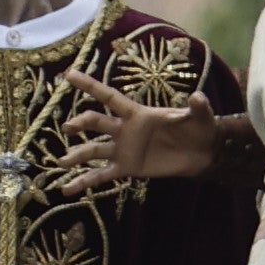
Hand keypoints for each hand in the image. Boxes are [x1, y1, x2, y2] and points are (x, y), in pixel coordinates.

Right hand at [54, 76, 234, 197]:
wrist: (202, 153)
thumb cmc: (199, 128)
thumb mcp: (200, 117)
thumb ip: (197, 107)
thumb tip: (197, 97)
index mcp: (137, 113)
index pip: (109, 97)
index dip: (90, 85)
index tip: (69, 74)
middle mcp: (125, 129)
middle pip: (97, 123)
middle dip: (82, 123)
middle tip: (69, 127)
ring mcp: (123, 149)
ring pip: (94, 151)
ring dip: (77, 156)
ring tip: (61, 162)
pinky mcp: (126, 168)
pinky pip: (101, 176)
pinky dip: (84, 183)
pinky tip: (67, 190)